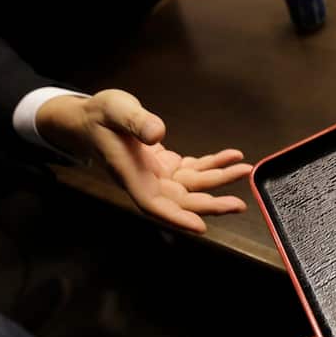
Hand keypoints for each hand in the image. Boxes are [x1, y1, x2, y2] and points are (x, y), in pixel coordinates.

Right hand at [37, 90, 250, 233]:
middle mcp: (146, 180)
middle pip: (180, 201)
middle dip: (210, 204)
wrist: (91, 120)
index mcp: (130, 174)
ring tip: (244, 170)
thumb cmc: (99, 116)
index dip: (176, 218)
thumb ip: (135, 121)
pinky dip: (212, 164)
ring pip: (192, 186)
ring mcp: (157, 175)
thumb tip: (158, 133)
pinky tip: (230, 156)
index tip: (200, 227)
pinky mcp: (166, 165)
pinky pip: (193, 170)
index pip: (153, 204)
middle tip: (238, 204)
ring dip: (218, 180)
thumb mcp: (115, 109)